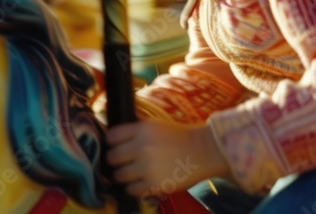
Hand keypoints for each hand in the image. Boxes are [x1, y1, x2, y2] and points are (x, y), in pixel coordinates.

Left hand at [105, 118, 230, 197]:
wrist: (203, 151)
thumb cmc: (179, 137)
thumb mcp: (156, 125)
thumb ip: (135, 129)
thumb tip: (114, 134)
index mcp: (142, 129)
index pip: (111, 136)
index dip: (112, 142)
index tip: (115, 146)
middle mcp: (142, 147)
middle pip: (112, 157)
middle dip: (115, 160)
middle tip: (121, 162)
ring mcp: (147, 167)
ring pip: (119, 175)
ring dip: (123, 176)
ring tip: (131, 174)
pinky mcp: (154, 184)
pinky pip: (131, 189)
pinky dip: (134, 187)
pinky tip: (141, 182)